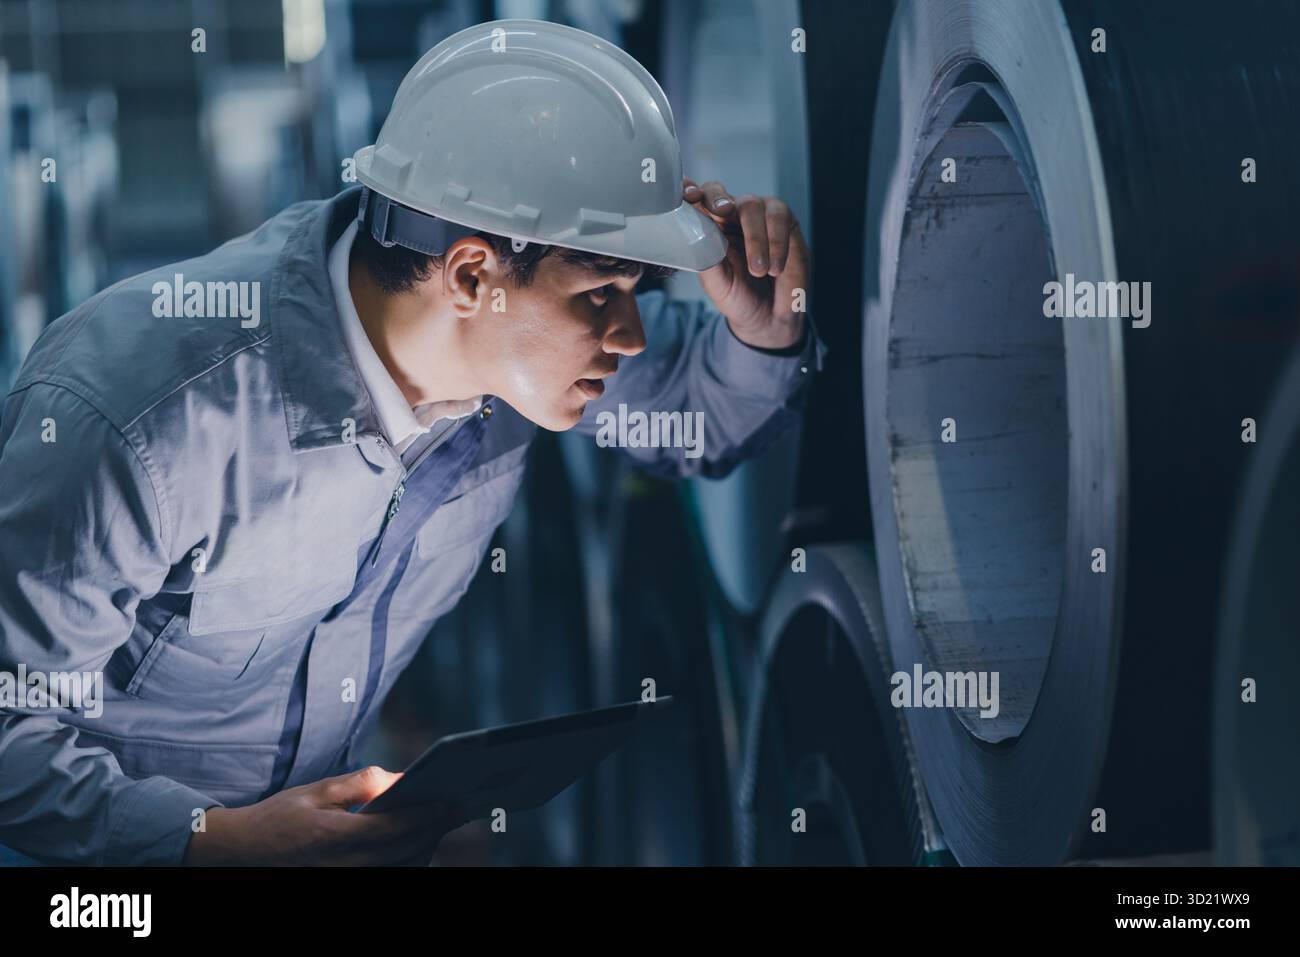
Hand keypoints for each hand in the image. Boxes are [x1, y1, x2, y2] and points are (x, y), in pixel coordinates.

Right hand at [182, 765, 465, 865]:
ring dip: (424, 844)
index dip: (425, 815)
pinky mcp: (345, 881)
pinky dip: (407, 857)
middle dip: (434, 829)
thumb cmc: (280, 817)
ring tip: (445, 820)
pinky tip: (420, 838)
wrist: (243, 853)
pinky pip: (388, 873)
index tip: (451, 800)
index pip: (390, 829)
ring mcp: (344, 878)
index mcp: (331, 838)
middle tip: (460, 807)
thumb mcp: (316, 791)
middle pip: (403, 851)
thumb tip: (399, 779)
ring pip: (399, 867)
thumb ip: (358, 785)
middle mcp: (341, 866)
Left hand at [682, 178, 809, 349]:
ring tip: (758, 271)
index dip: (689, 191)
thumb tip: (694, 238)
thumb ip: (705, 259)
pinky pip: (778, 217)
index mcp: (706, 228)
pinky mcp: (783, 220)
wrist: (769, 316)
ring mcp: (757, 215)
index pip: (693, 202)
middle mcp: (729, 216)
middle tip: (721, 212)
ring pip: (751, 205)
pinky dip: (776, 243)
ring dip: (754, 238)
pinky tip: (774, 267)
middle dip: (718, 199)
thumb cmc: (738, 296)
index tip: (689, 195)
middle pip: (719, 192)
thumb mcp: (717, 283)